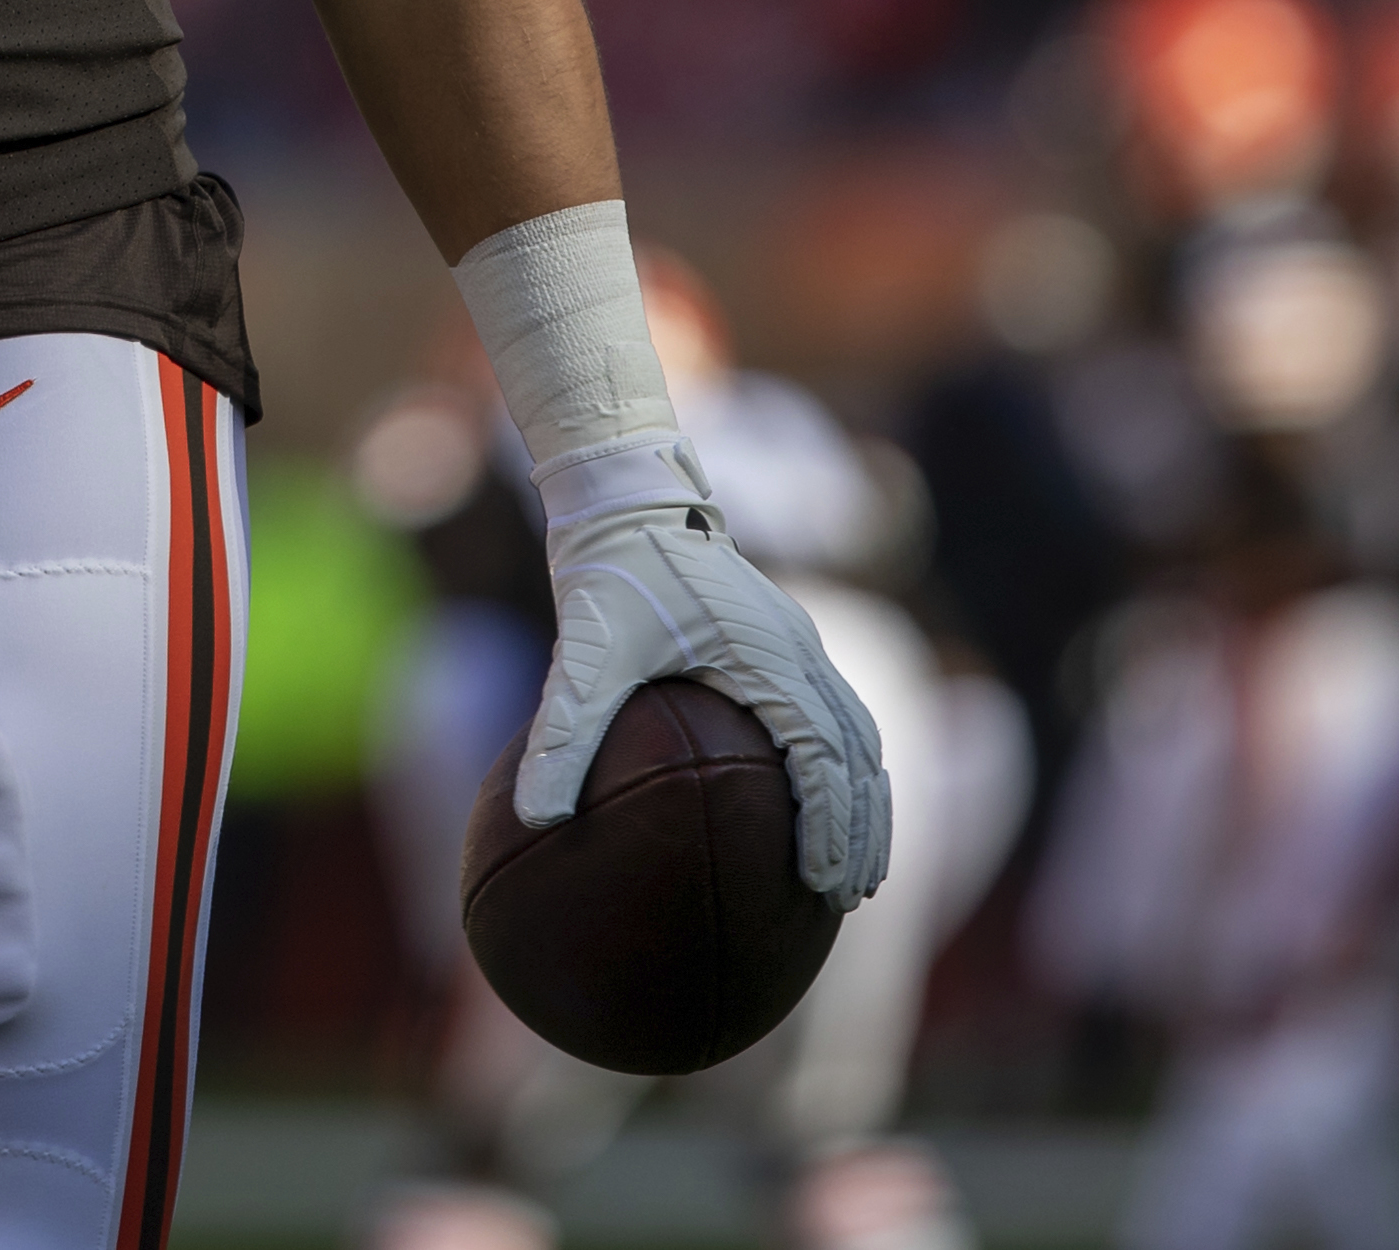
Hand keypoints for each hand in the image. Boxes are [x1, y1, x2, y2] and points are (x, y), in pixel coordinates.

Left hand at [517, 434, 892, 910]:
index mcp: (767, 658)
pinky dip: (845, 766)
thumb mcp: (582, 655)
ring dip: (864, 801)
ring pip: (859, 734)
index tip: (822, 884)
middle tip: (848, 900)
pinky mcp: (784, 642)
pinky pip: (836, 712)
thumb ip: (562, 734)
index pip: (822, 756)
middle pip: (860, 754)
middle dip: (862, 829)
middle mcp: (799, 651)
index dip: (831, 824)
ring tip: (853, 872)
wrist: (625, 499)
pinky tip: (820, 805)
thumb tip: (534, 819)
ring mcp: (799, 644)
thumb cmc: (608, 575)